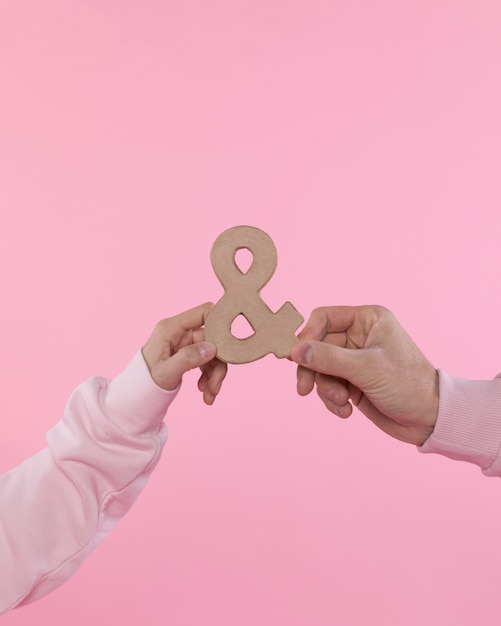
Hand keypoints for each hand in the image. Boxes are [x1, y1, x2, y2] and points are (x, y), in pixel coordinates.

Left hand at [142, 303, 226, 404]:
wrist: (136, 394)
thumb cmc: (144, 381)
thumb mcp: (165, 372)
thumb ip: (188, 358)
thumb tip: (212, 348)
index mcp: (171, 327)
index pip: (204, 312)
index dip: (220, 323)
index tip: (231, 344)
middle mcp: (180, 332)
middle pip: (212, 339)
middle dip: (218, 364)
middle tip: (215, 387)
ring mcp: (185, 343)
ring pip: (212, 353)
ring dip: (215, 375)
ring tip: (209, 395)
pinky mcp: (188, 354)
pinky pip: (207, 361)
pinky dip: (209, 377)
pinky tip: (205, 392)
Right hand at [290, 306, 438, 444]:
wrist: (430, 419)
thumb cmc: (409, 385)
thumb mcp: (367, 369)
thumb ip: (328, 358)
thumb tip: (295, 350)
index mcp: (368, 320)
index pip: (324, 318)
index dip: (307, 336)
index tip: (295, 357)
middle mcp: (359, 336)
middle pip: (317, 346)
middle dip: (314, 370)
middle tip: (304, 389)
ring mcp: (354, 360)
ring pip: (319, 369)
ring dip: (325, 389)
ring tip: (341, 402)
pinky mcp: (352, 381)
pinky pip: (327, 386)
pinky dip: (332, 400)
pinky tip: (345, 411)